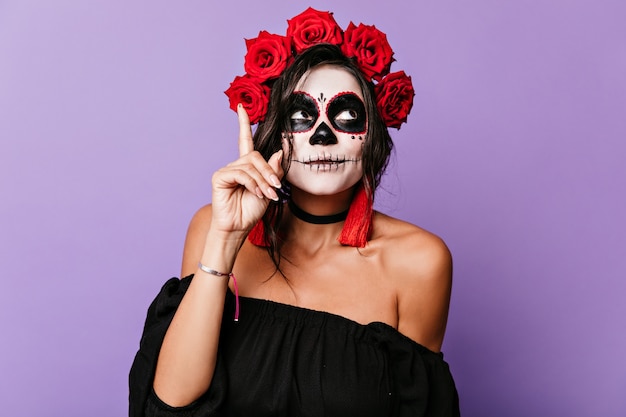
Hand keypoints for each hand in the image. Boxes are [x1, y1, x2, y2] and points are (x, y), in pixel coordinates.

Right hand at [210, 105, 282, 234]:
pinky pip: (241, 173)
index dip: (243, 123)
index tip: (241, 107)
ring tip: (267, 195)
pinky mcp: (220, 177)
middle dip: (268, 172)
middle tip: (275, 189)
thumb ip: (274, 171)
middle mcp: (236, 165)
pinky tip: (255, 194)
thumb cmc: (251, 210)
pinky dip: (252, 184)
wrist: (239, 227)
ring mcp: (227, 170)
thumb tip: (280, 152)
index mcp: (247, 166)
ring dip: (262, 182)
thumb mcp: (269, 189)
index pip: (245, 140)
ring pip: (250, 166)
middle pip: (255, 156)